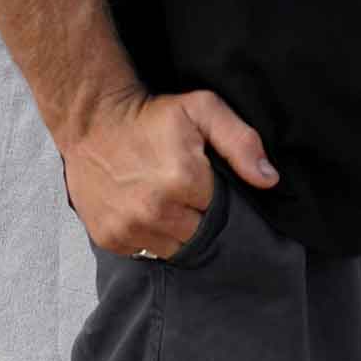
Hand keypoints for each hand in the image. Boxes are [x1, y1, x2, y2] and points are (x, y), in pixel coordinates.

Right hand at [59, 86, 278, 260]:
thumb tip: (268, 180)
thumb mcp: (202, 109)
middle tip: (186, 191)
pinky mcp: (111, 239)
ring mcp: (130, 228)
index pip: (221, 209)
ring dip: (176, 230)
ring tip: (167, 201)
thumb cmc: (151, 114)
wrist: (92, 120)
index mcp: (183, 179)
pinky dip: (150, 236)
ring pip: (174, 248)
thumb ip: (240, 141)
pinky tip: (146, 210)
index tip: (206, 181)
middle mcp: (156, 211)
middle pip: (200, 234)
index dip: (217, 196)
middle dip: (199, 216)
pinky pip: (145, 251)